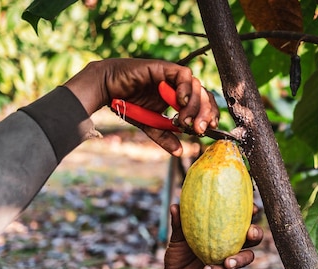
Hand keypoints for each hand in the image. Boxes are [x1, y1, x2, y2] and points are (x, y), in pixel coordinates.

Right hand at [63, 58, 219, 156]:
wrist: (107, 89)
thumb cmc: (128, 103)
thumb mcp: (150, 125)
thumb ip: (165, 136)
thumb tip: (180, 152)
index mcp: (179, 98)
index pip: (203, 104)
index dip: (209, 114)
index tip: (210, 128)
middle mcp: (179, 86)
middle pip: (204, 96)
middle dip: (205, 113)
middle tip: (199, 128)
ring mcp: (173, 76)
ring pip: (196, 86)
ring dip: (194, 105)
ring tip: (184, 120)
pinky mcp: (165, 68)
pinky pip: (183, 75)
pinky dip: (185, 88)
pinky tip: (180, 101)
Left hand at [147, 204, 262, 268]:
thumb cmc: (179, 254)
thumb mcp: (178, 237)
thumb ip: (179, 223)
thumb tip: (176, 206)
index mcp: (225, 232)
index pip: (243, 220)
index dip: (252, 213)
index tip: (253, 208)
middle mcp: (232, 245)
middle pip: (254, 238)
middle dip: (256, 234)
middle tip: (250, 233)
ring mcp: (230, 261)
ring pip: (247, 258)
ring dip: (241, 258)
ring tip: (228, 261)